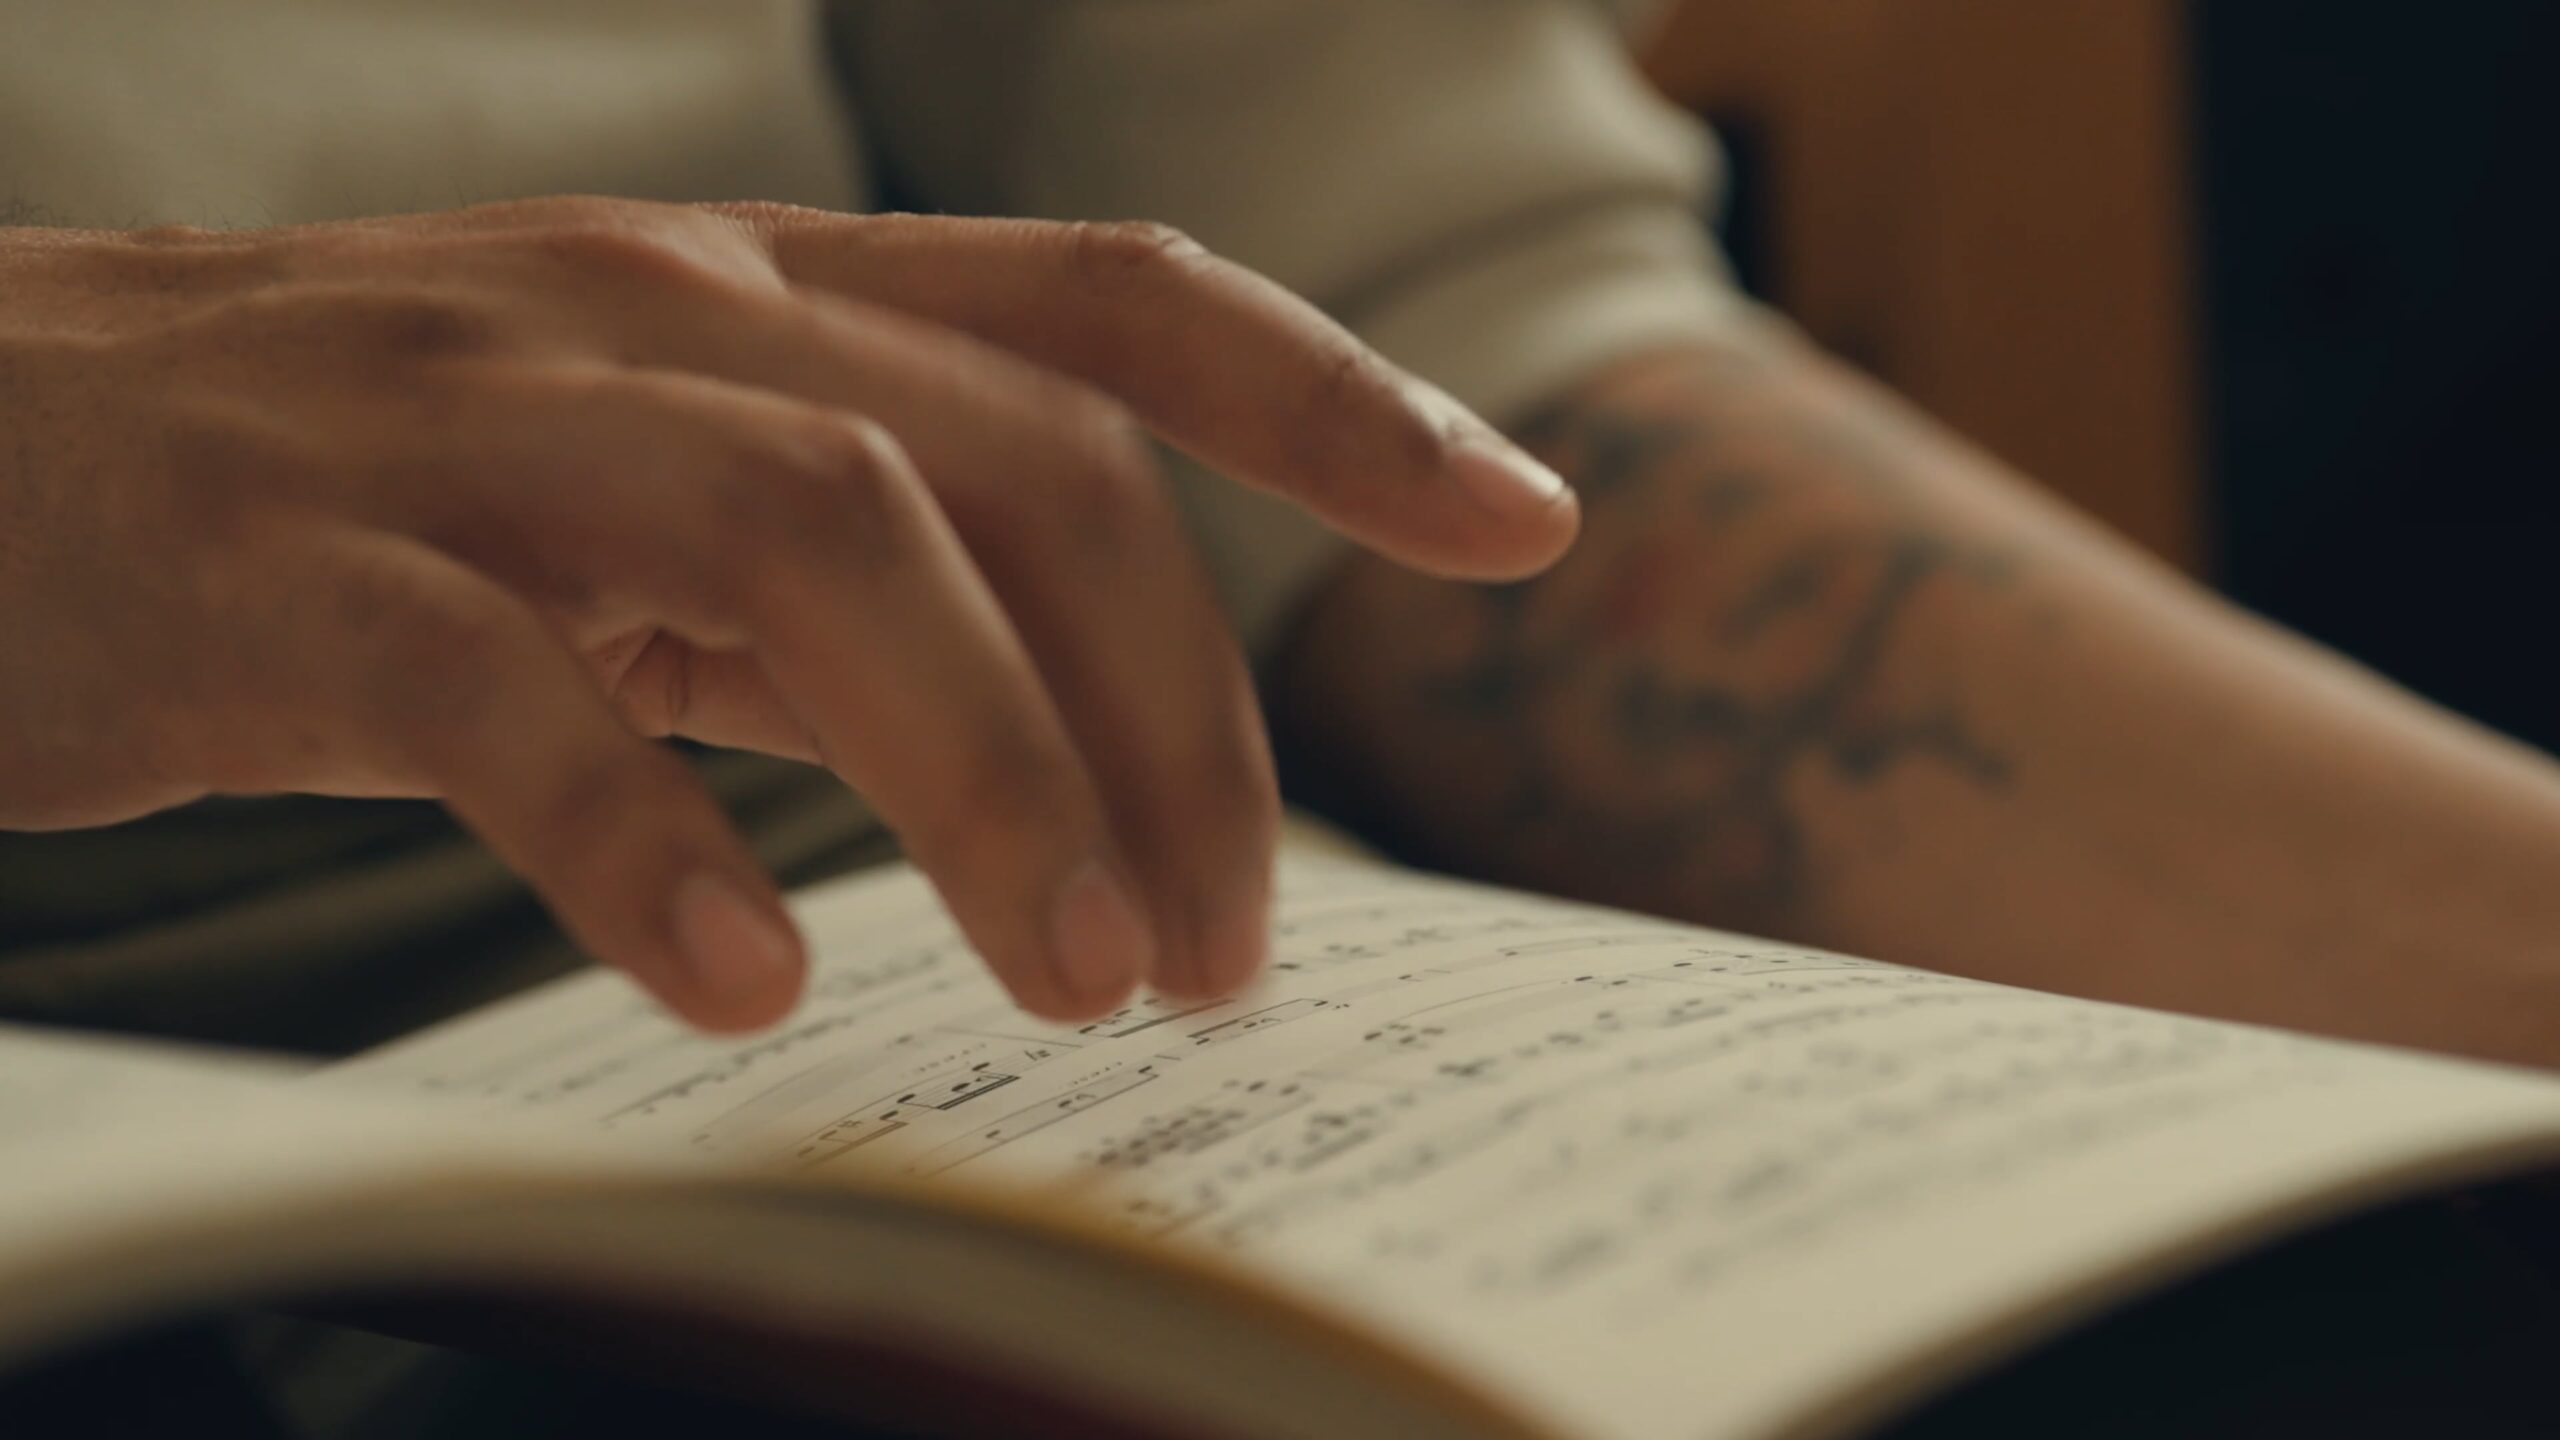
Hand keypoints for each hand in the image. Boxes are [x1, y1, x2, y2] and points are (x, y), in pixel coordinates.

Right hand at [0, 199, 1574, 1029]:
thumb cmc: (351, 489)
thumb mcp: (637, 482)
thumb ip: (844, 572)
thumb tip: (1076, 747)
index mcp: (761, 291)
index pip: (1114, 302)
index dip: (1337, 402)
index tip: (1520, 521)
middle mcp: (658, 315)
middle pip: (1016, 466)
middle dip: (1174, 712)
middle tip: (1226, 952)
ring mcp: (476, 422)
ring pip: (820, 544)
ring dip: (991, 776)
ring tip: (1088, 979)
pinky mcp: (299, 570)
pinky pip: (515, 698)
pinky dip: (658, 848)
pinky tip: (755, 988)